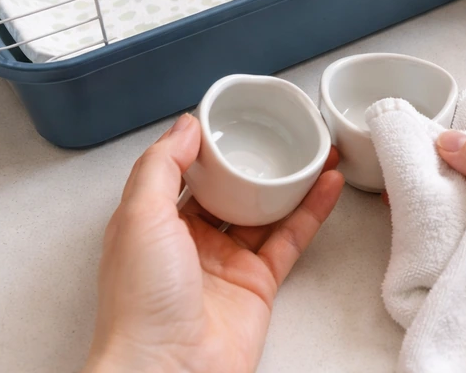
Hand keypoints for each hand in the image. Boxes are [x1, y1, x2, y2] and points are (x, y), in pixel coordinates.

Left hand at [83, 113, 344, 372]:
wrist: (168, 371)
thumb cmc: (140, 304)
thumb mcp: (138, 216)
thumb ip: (160, 165)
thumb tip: (185, 125)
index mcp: (153, 223)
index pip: (184, 171)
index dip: (209, 144)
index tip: (235, 117)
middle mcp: (189, 241)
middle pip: (230, 188)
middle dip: (257, 160)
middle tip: (284, 131)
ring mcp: (227, 262)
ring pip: (266, 209)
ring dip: (292, 179)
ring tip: (315, 149)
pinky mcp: (259, 283)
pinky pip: (290, 238)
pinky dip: (312, 210)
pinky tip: (326, 185)